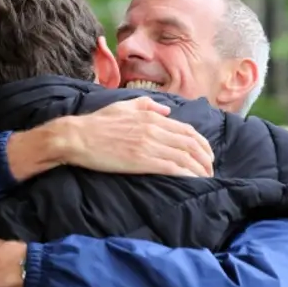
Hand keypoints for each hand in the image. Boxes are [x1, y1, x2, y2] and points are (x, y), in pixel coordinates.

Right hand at [67, 97, 214, 176]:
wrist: (78, 137)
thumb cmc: (97, 123)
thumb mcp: (124, 106)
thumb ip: (147, 105)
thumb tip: (166, 110)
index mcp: (152, 116)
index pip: (187, 130)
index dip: (202, 144)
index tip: (207, 155)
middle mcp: (155, 129)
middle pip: (191, 143)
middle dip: (206, 158)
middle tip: (210, 169)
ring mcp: (150, 145)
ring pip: (186, 156)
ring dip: (199, 169)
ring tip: (206, 179)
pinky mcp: (143, 160)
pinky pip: (173, 167)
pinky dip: (187, 174)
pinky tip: (194, 181)